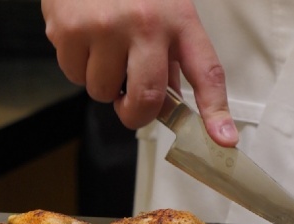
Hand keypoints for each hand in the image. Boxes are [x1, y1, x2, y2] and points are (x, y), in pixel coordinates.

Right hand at [41, 0, 237, 143]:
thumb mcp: (161, 8)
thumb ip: (169, 55)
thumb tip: (168, 104)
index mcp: (176, 17)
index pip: (205, 71)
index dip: (216, 110)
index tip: (223, 139)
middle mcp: (144, 22)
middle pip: (146, 99)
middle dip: (135, 113)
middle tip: (129, 104)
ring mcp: (105, 26)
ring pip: (103, 92)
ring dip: (102, 82)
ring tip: (101, 47)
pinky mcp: (69, 29)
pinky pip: (74, 75)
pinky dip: (77, 64)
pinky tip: (82, 36)